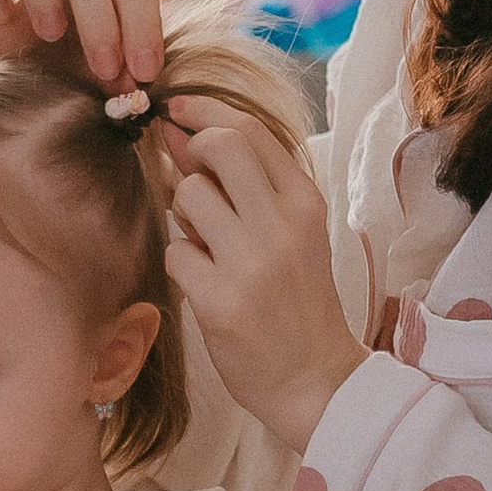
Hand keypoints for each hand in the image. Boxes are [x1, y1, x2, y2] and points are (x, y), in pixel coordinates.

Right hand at [0, 0, 164, 92]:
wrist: (42, 108)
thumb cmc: (90, 94)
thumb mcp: (116, 93)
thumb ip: (132, 85)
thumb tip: (138, 89)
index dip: (144, 26)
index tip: (144, 72)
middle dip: (98, 20)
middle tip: (103, 69)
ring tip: (49, 35)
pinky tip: (0, 18)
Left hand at [163, 100, 365, 455]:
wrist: (316, 380)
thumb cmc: (298, 302)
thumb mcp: (292, 234)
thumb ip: (244, 185)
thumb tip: (183, 135)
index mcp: (305, 203)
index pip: (249, 130)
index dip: (203, 110)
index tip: (178, 110)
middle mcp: (283, 225)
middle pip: (219, 145)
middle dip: (190, 150)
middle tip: (190, 176)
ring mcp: (252, 263)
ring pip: (187, 196)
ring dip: (183, 215)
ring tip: (206, 243)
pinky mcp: (220, 301)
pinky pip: (175, 253)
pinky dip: (181, 263)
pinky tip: (204, 282)